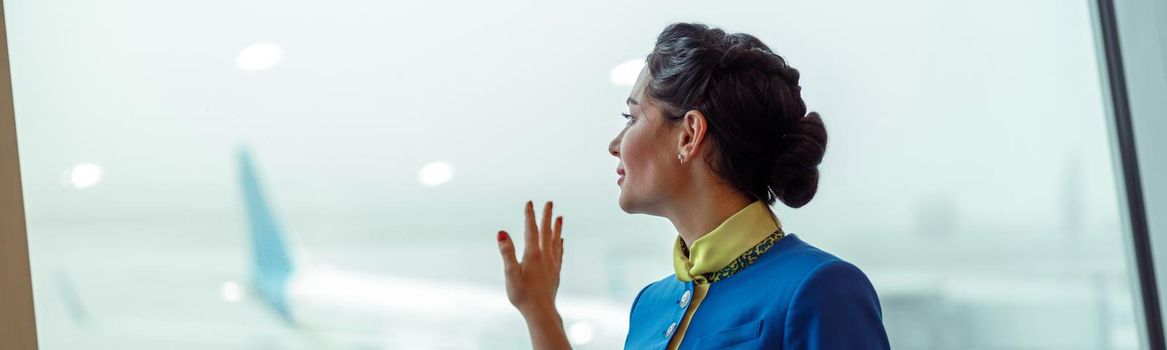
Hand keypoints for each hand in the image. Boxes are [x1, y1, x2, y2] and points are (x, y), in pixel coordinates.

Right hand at [497, 200, 564, 315]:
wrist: (540, 311)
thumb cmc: (522, 294)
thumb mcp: (510, 273)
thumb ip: (507, 252)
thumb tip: (501, 232)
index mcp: (532, 254)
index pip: (530, 229)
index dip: (530, 215)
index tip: (530, 202)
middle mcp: (545, 256)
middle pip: (546, 231)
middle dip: (547, 216)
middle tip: (550, 202)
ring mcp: (552, 264)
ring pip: (556, 240)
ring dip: (557, 227)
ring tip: (560, 217)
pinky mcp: (556, 272)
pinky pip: (559, 253)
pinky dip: (560, 244)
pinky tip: (562, 241)